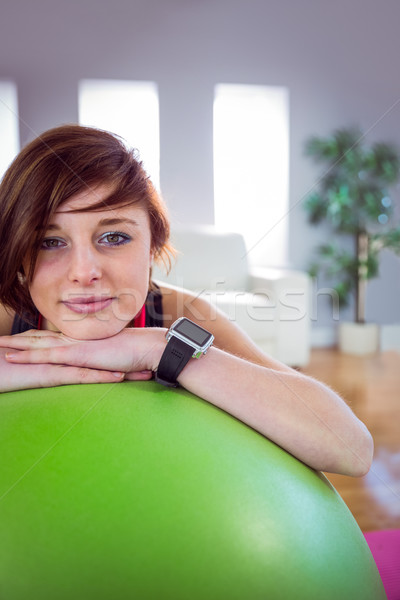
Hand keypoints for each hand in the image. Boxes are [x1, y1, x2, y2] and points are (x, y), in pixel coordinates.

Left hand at [0, 328, 165, 386]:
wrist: (146, 347)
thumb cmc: (135, 352)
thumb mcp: (115, 354)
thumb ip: (104, 356)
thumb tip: (102, 359)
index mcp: (82, 339)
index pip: (52, 337)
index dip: (34, 337)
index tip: (19, 336)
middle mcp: (73, 339)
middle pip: (38, 337)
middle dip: (17, 338)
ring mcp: (73, 346)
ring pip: (36, 344)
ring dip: (14, 345)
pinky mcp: (75, 355)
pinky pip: (45, 356)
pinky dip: (26, 356)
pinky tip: (12, 357)